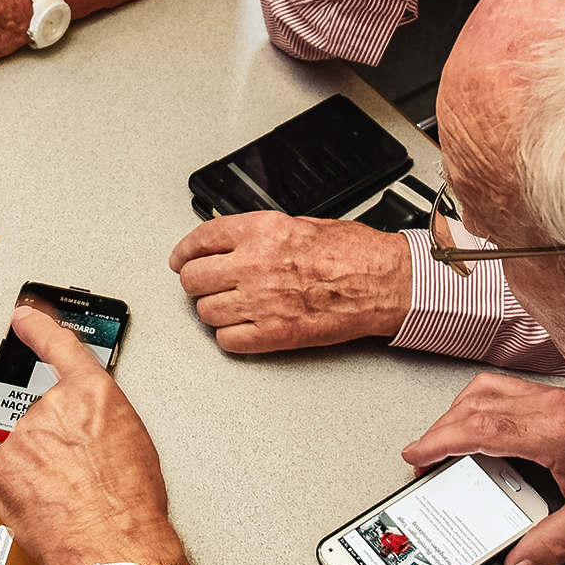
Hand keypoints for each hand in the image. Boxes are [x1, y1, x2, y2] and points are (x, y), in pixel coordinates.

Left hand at [0, 307, 183, 564]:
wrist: (115, 548)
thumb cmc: (133, 506)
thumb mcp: (133, 441)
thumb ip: (103, 416)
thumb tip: (88, 423)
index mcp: (94, 393)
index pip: (59, 345)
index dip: (38, 326)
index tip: (23, 315)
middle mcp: (54, 406)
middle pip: (43, 415)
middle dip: (54, 443)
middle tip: (79, 475)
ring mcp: (23, 435)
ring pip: (23, 447)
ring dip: (37, 468)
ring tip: (68, 496)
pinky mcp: (1, 466)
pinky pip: (6, 473)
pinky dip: (20, 488)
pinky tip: (46, 505)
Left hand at [170, 213, 411, 352]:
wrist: (383, 283)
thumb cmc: (354, 253)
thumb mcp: (299, 223)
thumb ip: (258, 234)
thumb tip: (228, 241)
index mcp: (261, 232)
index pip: (199, 240)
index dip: (184, 253)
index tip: (181, 260)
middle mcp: (255, 264)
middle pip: (194, 280)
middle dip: (198, 283)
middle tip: (208, 285)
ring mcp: (262, 302)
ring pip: (206, 313)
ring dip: (214, 311)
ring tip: (232, 306)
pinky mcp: (274, 334)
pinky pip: (228, 341)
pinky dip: (231, 336)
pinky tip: (244, 327)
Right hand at [402, 374, 564, 564]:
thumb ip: (550, 544)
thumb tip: (518, 564)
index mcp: (553, 433)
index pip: (480, 427)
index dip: (441, 440)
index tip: (417, 455)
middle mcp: (550, 407)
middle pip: (475, 404)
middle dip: (441, 429)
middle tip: (424, 456)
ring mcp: (553, 398)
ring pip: (487, 389)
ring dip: (459, 413)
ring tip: (446, 442)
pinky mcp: (558, 398)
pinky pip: (505, 390)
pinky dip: (480, 406)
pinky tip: (481, 428)